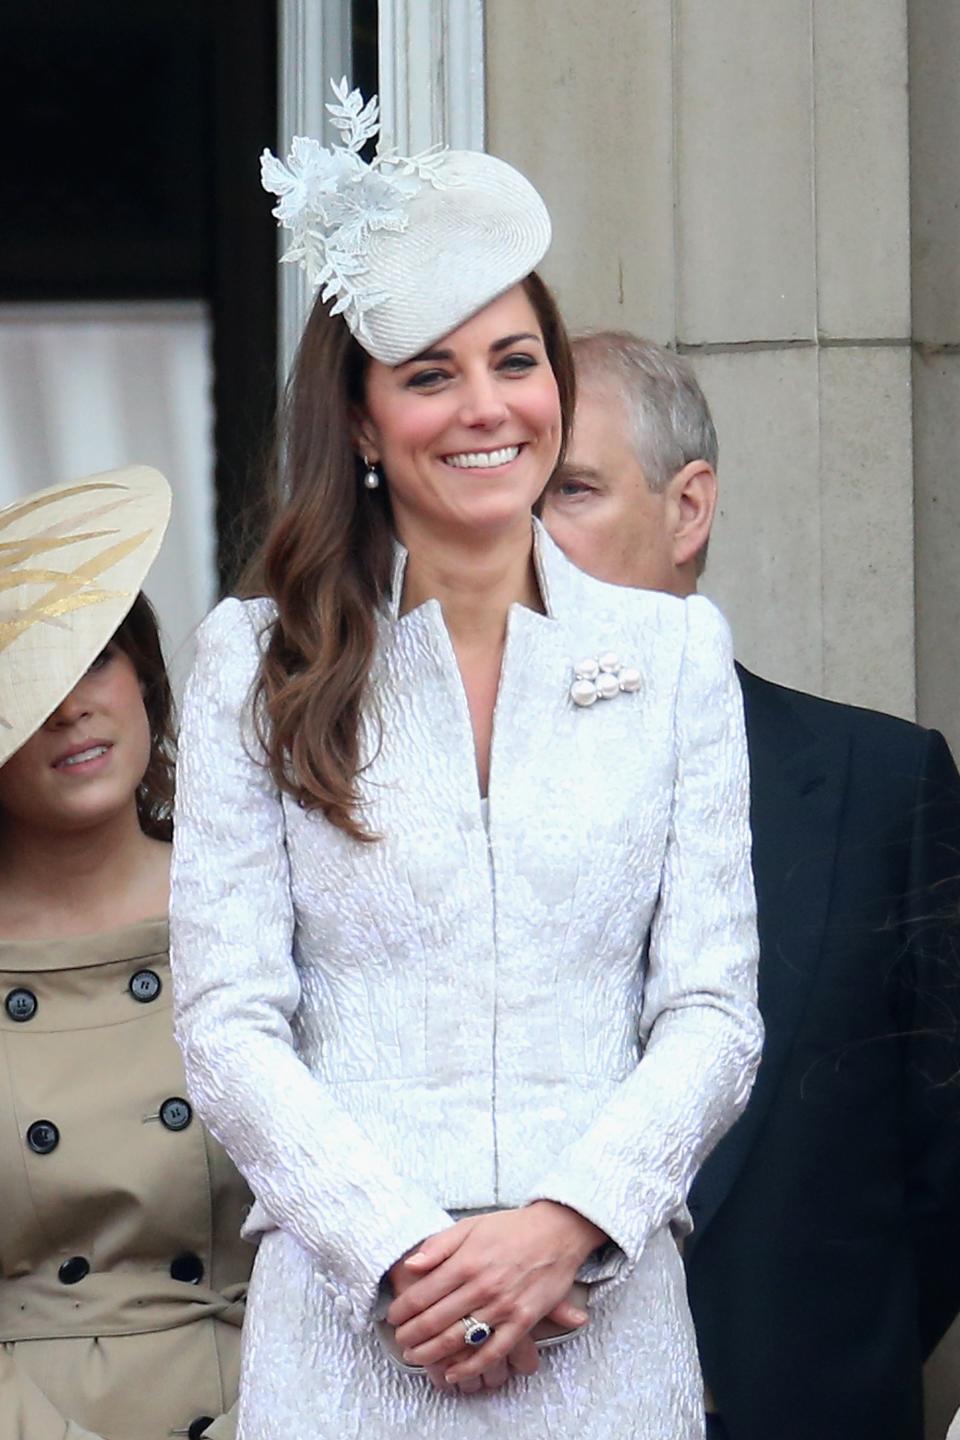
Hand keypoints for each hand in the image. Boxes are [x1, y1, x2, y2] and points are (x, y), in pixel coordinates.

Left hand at [390, 1235, 526, 1392]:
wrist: (557, 1232)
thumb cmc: (511, 1228)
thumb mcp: (470, 1226)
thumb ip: (439, 1245)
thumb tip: (410, 1265)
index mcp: (466, 1262)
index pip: (423, 1294)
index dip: (402, 1310)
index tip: (392, 1317)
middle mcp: (482, 1286)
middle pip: (435, 1320)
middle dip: (411, 1335)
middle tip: (400, 1341)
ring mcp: (503, 1306)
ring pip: (458, 1339)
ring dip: (431, 1353)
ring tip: (416, 1357)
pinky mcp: (523, 1321)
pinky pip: (492, 1352)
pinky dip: (469, 1367)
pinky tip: (452, 1372)